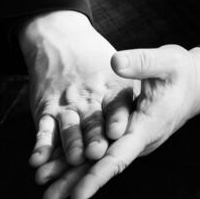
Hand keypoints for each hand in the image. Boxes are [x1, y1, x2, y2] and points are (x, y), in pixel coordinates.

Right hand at [18, 10, 139, 170]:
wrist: (59, 37)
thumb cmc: (96, 58)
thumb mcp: (123, 67)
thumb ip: (138, 87)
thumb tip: (162, 110)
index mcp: (112, 88)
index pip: (116, 103)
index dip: (116, 116)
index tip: (117, 129)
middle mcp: (88, 98)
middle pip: (92, 121)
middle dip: (94, 137)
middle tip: (96, 153)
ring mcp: (66, 105)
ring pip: (68, 127)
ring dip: (70, 144)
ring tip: (73, 159)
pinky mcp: (46, 110)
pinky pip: (44, 129)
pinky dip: (41, 145)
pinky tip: (37, 160)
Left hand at [37, 44, 199, 198]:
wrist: (198, 83)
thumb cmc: (182, 71)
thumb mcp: (166, 61)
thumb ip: (141, 62)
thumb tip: (115, 62)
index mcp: (147, 126)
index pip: (119, 157)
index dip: (97, 176)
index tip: (77, 196)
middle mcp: (139, 140)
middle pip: (104, 167)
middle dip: (75, 183)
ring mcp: (133, 140)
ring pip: (100, 162)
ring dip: (73, 176)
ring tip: (46, 195)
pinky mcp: (128, 135)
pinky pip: (102, 152)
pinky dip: (81, 162)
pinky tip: (60, 170)